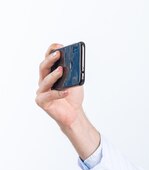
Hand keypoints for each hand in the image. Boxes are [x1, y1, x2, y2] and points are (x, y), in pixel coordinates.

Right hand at [35, 43, 99, 159]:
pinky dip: (58, 93)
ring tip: (61, 70)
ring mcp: (41, 91)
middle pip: (43, 68)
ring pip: (45, 81)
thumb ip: (74, 73)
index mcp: (50, 74)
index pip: (48, 59)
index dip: (51, 51)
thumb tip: (75, 62)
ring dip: (53, 75)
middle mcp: (43, 81)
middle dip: (50, 59)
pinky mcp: (42, 101)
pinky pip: (49, 96)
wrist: (74, 114)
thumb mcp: (76, 82)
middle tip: (58, 54)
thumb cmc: (73, 96)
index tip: (59, 45)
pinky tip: (66, 91)